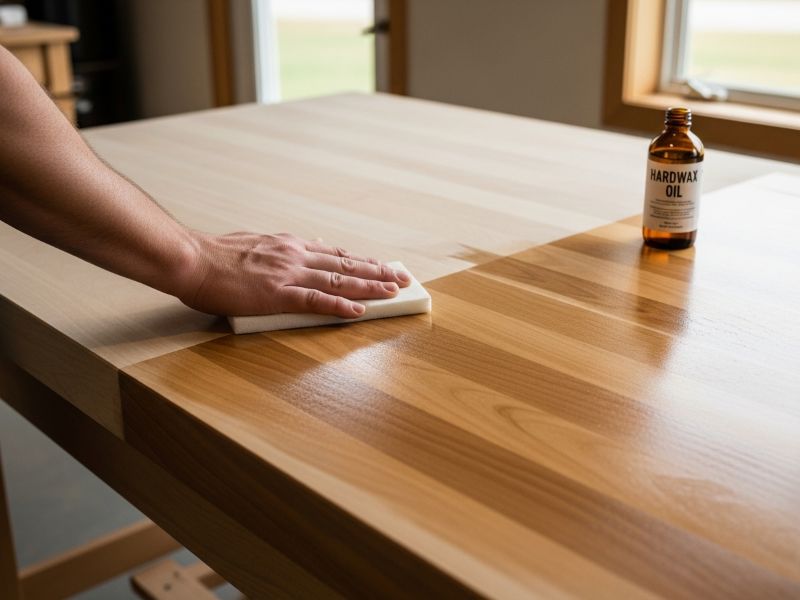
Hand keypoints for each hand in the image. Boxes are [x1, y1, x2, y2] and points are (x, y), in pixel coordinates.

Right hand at [178, 231, 410, 316]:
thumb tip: (303, 249)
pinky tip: (358, 312)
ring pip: (338, 281)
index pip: (335, 254)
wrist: (190, 259)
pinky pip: (314, 302)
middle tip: (402, 277)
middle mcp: (294, 255)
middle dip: (377, 272)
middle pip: (345, 265)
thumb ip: (280, 250)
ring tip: (393, 292)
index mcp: (288, 245)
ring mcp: (287, 274)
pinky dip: (339, 307)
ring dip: (368, 287)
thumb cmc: (214, 256)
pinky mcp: (276, 294)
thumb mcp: (254, 243)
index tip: (382, 265)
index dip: (362, 261)